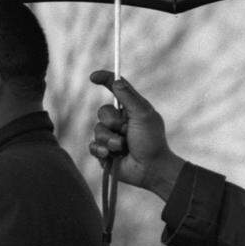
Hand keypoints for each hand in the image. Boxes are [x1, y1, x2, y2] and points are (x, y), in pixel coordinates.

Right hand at [89, 70, 184, 200]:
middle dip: (112, 122)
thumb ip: (129, 98)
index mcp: (130, 109)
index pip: (115, 89)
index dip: (104, 80)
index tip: (93, 77)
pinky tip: (111, 155)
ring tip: (123, 147)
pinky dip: (102, 150)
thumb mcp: (144, 115)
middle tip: (125, 130)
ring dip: (111, 139)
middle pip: (102, 111)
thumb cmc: (152, 141)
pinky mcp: (103, 151)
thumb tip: (116, 80)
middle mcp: (119, 121)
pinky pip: (92, 146)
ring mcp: (110, 136)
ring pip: (97, 130)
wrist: (151, 169)